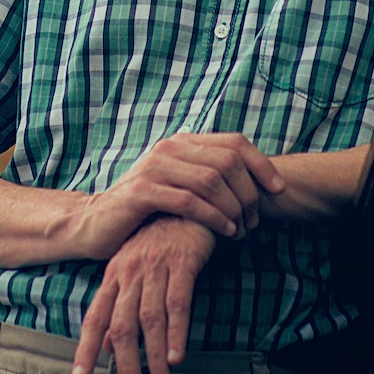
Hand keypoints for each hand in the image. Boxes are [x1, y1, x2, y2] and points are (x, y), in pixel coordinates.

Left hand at [71, 216, 215, 373]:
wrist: (186, 201)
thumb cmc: (159, 241)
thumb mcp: (133, 270)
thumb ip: (120, 308)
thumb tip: (105, 346)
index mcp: (114, 276)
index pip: (95, 318)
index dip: (86, 348)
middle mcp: (130, 272)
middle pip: (122, 326)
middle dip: (126, 367)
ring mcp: (155, 266)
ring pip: (150, 320)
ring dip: (155, 358)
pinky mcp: (182, 262)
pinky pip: (178, 301)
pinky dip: (177, 331)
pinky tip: (177, 356)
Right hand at [73, 132, 284, 258]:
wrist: (95, 224)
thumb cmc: (145, 210)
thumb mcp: (178, 185)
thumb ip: (206, 176)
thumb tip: (253, 181)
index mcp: (182, 142)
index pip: (234, 143)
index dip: (262, 165)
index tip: (278, 191)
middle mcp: (170, 148)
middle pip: (228, 161)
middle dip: (249, 193)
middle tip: (255, 222)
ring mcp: (155, 167)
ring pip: (212, 180)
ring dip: (235, 208)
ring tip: (242, 231)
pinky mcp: (143, 191)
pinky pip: (190, 201)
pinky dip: (214, 217)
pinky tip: (225, 232)